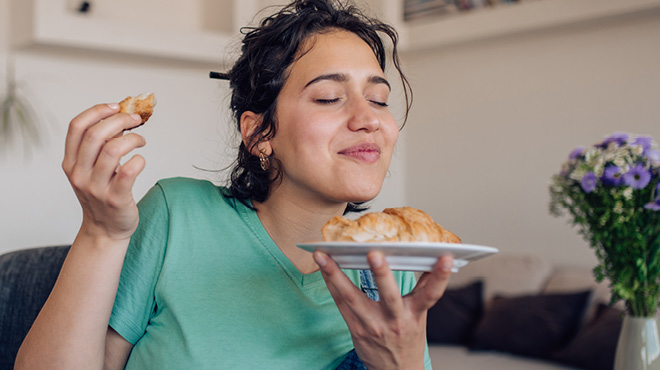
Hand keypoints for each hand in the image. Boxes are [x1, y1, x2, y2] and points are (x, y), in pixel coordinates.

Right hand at [62, 103, 146, 241]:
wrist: (105, 230)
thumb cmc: (102, 194)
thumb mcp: (91, 169)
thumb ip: (100, 146)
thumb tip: (122, 116)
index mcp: (70, 162)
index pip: (76, 127)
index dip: (97, 111)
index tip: (116, 106)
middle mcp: (79, 174)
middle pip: (95, 135)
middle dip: (120, 120)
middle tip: (136, 120)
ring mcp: (96, 188)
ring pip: (113, 150)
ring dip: (132, 139)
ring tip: (141, 141)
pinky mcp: (115, 199)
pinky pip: (129, 172)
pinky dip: (139, 160)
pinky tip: (141, 160)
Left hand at [314, 251, 452, 369]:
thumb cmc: (408, 339)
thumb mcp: (420, 316)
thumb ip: (421, 289)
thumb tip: (427, 259)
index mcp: (415, 314)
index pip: (431, 294)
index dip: (440, 276)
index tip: (446, 258)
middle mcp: (395, 321)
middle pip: (389, 295)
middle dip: (381, 274)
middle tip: (374, 254)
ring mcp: (373, 326)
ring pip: (352, 298)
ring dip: (335, 275)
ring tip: (323, 256)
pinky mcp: (356, 329)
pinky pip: (340, 303)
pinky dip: (330, 284)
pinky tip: (322, 268)